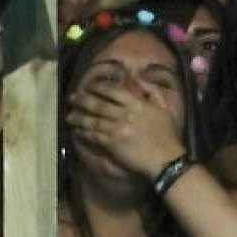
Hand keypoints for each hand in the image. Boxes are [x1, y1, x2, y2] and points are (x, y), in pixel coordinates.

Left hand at [64, 78, 187, 179]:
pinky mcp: (111, 143)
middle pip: (98, 104)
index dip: (98, 87)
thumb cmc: (166, 133)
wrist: (165, 158)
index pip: (113, 91)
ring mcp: (117, 129)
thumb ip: (152, 90)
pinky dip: (83, 132)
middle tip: (72, 98)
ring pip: (92, 120)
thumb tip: (138, 78)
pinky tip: (77, 130)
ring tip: (69, 116)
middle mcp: (124, 114)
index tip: (89, 86)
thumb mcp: (164, 107)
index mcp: (137, 104)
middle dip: (82, 100)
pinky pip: (93, 135)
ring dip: (78, 117)